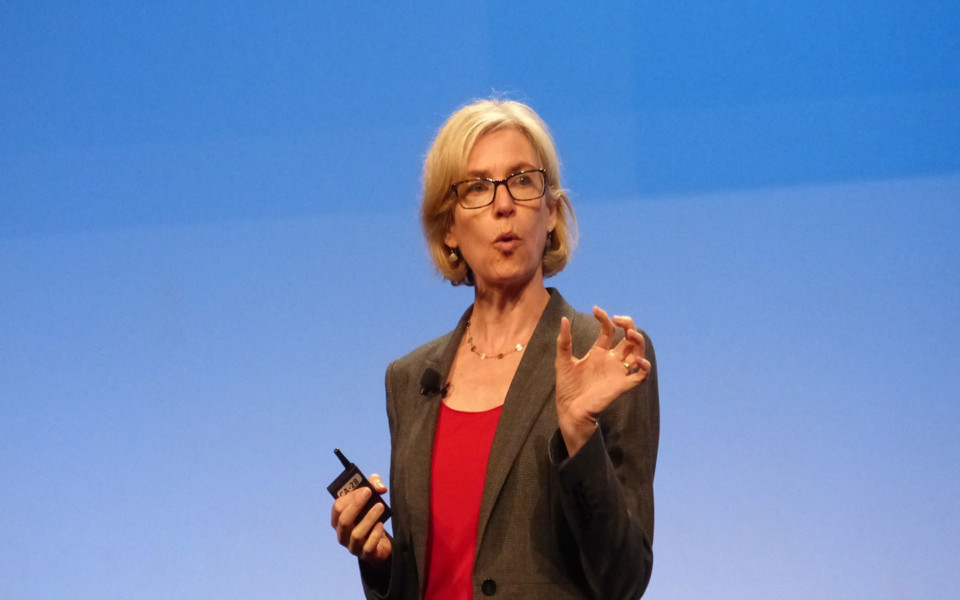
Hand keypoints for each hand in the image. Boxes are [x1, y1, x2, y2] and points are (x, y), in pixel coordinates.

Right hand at [330, 474, 391, 567]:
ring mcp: (352, 546)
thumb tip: (380, 487)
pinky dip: (374, 535)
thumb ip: (374, 485)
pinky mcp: (365, 555)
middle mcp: (342, 534)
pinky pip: (368, 547)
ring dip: (369, 518)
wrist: (380, 544)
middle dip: (357, 505)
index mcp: (338, 520)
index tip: (366, 488)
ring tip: (381, 506)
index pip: (338, 508)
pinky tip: (381, 525)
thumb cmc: (370, 517)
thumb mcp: (370, 499)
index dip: (351, 497)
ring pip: (356, 534)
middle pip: (344, 520)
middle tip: (370, 493)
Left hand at [555, 306, 650, 455]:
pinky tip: (638, 359)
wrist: (569, 410)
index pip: (609, 330)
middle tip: (619, 320)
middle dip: (629, 325)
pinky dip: (644, 366)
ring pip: (638, 352)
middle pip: (629, 338)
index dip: (604, 318)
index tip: (596, 309)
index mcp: (599, 352)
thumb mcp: (563, 360)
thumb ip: (564, 341)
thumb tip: (564, 319)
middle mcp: (611, 360)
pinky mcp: (623, 385)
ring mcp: (618, 372)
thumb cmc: (567, 387)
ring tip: (630, 334)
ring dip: (639, 341)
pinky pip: (641, 375)